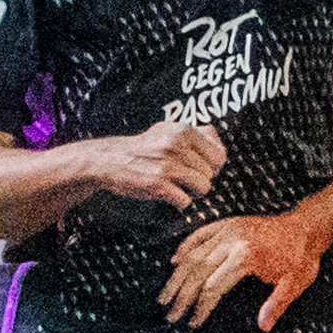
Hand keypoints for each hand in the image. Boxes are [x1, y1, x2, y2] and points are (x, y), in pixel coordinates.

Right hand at [84, 120, 227, 208]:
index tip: (200, 168)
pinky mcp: (158, 184)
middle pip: (211, 173)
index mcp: (182, 131)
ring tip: (179, 186)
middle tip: (184, 178)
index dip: (213, 166)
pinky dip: (179, 201)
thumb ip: (197, 134)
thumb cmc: (145, 148)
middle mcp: (176, 145)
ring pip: (203, 187)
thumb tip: (219, 143)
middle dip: (200, 179)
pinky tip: (168, 193)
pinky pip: (185, 200)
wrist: (112, 159)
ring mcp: (167, 165)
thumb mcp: (169, 131)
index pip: (219, 155)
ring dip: (192, 192)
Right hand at [161, 207, 331, 327]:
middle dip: (182, 296)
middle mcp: (231, 241)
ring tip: (165, 296)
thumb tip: (263, 326)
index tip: (194, 322)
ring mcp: (227, 230)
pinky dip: (185, 247)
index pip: (213, 287)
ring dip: (177, 277)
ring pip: (193, 254)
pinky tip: (175, 261)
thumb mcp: (294, 283)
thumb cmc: (301, 257)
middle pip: (197, 272)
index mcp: (245, 256)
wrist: (307, 227)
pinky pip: (200, 233)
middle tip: (171, 315)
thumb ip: (276, 304)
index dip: (201, 308)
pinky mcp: (227, 223)